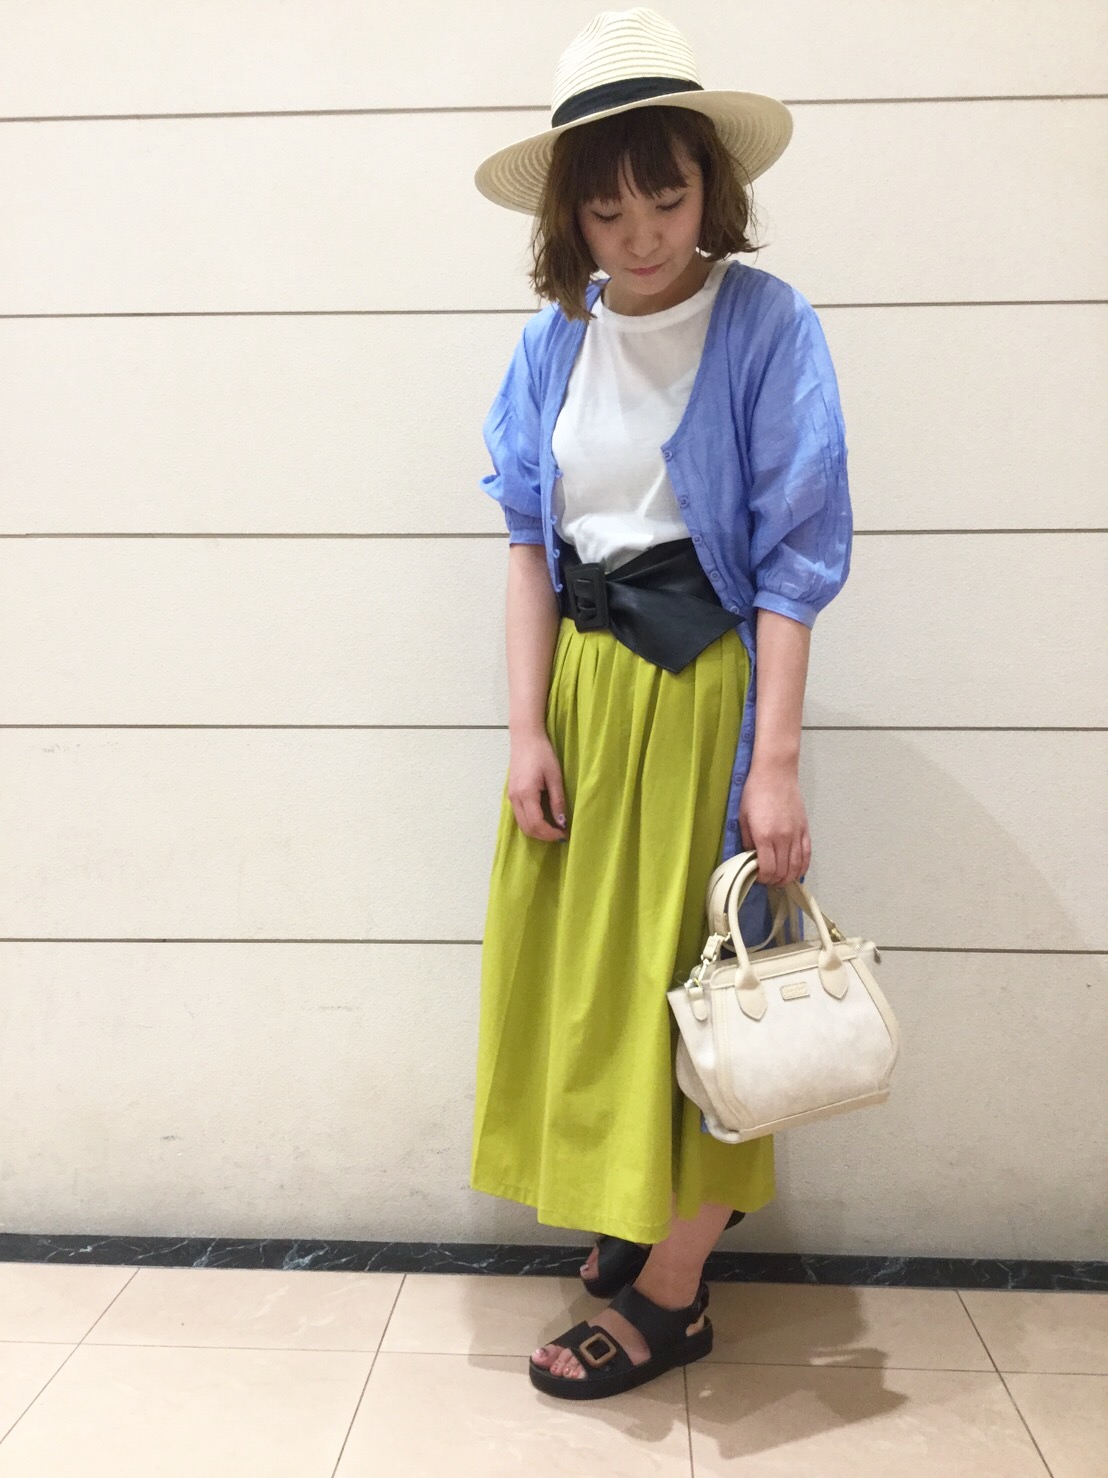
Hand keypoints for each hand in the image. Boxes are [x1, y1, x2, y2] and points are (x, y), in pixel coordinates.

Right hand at [507, 730, 567, 841]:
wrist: (525, 738)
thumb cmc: (542, 754)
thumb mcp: (555, 777)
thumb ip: (557, 801)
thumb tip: (562, 822)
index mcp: (526, 794)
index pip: (536, 824)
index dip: (550, 833)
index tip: (564, 834)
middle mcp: (515, 798)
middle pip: (527, 828)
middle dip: (544, 836)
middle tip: (560, 834)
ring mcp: (511, 796)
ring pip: (522, 824)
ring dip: (537, 831)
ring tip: (554, 828)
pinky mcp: (511, 794)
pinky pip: (520, 816)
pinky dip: (531, 823)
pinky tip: (544, 819)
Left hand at [738, 762, 810, 884]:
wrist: (776, 774)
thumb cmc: (754, 793)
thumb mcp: (743, 817)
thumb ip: (747, 841)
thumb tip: (751, 859)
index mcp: (764, 836)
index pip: (768, 869)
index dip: (763, 879)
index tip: (757, 877)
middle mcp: (783, 838)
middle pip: (783, 871)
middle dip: (774, 880)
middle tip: (767, 880)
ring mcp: (796, 835)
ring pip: (797, 867)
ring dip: (789, 877)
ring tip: (780, 879)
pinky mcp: (805, 830)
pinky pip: (807, 855)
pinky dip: (802, 867)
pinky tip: (796, 872)